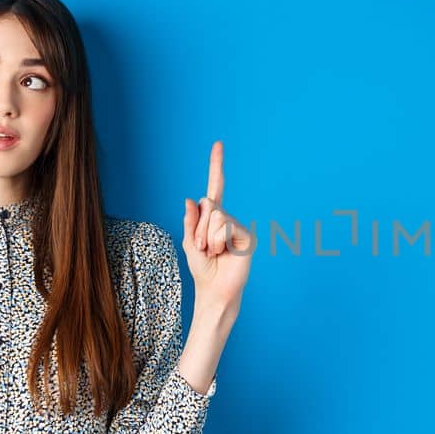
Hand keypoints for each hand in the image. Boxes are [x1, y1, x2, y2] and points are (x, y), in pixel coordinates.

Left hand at [182, 140, 254, 315]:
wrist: (214, 289)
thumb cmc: (202, 269)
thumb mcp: (188, 242)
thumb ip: (190, 220)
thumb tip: (192, 199)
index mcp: (211, 217)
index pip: (215, 187)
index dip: (216, 166)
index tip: (218, 144)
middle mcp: (226, 218)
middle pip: (209, 206)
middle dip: (199, 229)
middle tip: (203, 248)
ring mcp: (237, 226)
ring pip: (216, 218)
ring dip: (207, 238)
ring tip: (214, 253)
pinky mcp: (246, 236)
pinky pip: (226, 228)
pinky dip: (218, 242)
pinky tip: (225, 253)